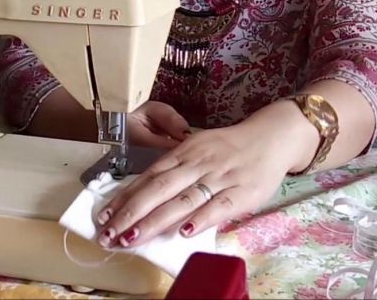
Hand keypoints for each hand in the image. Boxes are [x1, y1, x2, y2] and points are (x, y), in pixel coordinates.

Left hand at [95, 102, 310, 248]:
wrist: (272, 136)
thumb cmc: (231, 145)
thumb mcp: (201, 146)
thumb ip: (177, 166)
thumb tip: (145, 192)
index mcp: (187, 150)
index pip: (151, 175)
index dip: (126, 196)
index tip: (104, 216)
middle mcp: (199, 163)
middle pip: (160, 188)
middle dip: (131, 213)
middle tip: (108, 234)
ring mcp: (220, 178)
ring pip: (183, 200)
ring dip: (155, 221)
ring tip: (131, 239)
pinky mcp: (241, 193)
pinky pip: (218, 207)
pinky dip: (199, 219)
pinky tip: (182, 233)